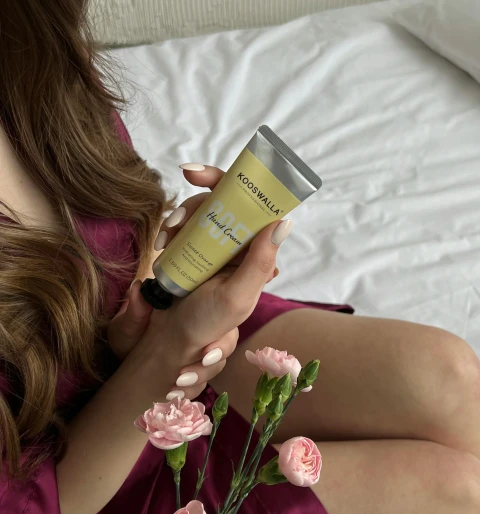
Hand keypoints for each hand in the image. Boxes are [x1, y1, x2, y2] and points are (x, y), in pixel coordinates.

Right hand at [108, 164, 284, 399]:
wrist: (172, 341)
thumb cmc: (207, 323)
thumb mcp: (237, 297)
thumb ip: (260, 262)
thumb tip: (284, 221)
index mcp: (256, 252)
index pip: (251, 205)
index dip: (227, 181)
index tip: (193, 172)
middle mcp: (238, 245)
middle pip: (219, 202)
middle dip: (193, 204)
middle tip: (173, 222)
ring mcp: (215, 246)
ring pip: (199, 212)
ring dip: (177, 218)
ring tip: (164, 240)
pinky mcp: (194, 250)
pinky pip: (183, 227)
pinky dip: (170, 230)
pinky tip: (161, 245)